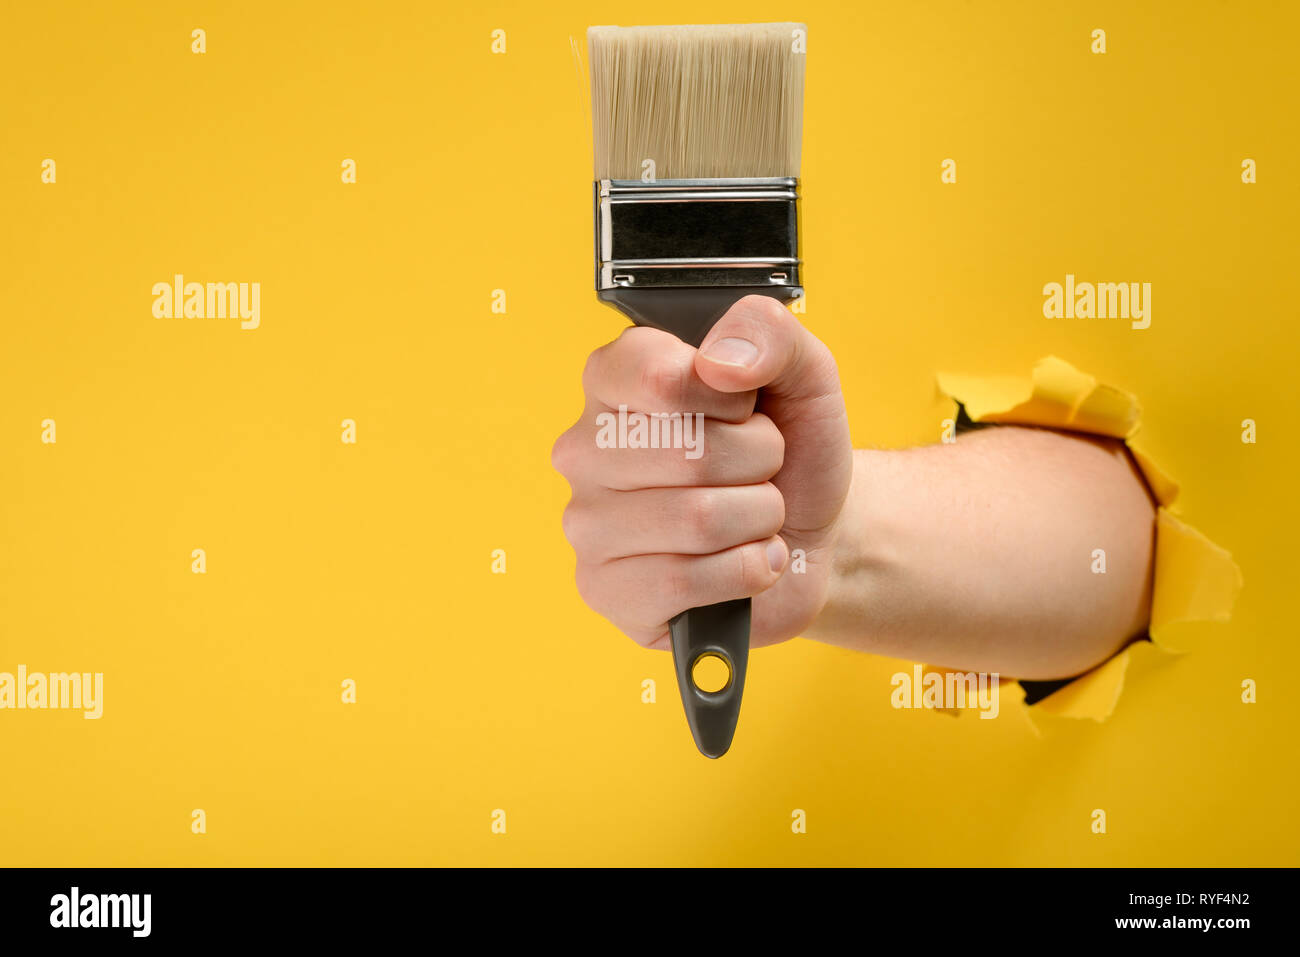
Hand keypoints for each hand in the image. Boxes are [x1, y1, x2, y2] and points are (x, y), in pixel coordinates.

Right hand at [552, 295, 852, 649]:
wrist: (812, 533)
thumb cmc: (793, 451)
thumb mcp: (804, 374)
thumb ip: (769, 333)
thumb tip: (719, 363)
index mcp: (614, 380)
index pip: (656, 373)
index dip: (729, 397)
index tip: (745, 406)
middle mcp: (585, 449)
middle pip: (691, 453)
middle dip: (759, 462)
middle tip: (759, 467)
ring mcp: (587, 524)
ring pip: (698, 519)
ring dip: (758, 518)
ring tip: (754, 514)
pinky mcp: (606, 590)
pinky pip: (686, 582)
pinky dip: (745, 571)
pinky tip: (745, 561)